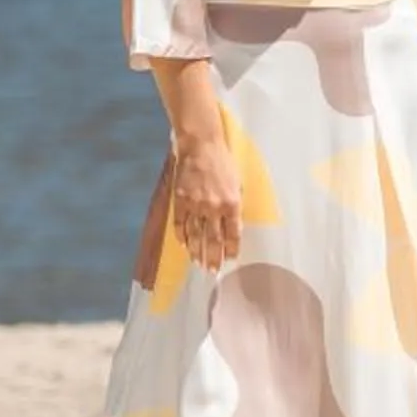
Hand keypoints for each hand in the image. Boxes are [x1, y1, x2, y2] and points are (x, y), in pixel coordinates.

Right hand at [170, 135, 245, 268]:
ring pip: (195, 234)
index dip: (232, 248)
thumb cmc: (222, 161)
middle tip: (212, 271)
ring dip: (197, 251)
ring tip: (198, 263)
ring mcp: (195, 204)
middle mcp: (214, 207)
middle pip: (214, 239)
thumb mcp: (237, 182)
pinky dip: (182, 236)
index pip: (233, 233)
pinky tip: (184, 245)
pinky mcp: (180, 200)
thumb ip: (235, 203)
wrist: (201, 145)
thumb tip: (233, 223)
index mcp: (232, 203)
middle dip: (214, 257)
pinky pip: (180, 223)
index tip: (230, 259)